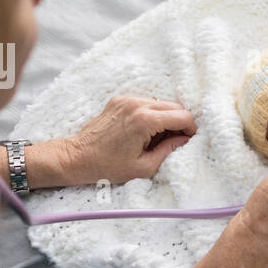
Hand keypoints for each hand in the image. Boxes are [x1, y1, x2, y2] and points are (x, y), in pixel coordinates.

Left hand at [62, 96, 196, 184]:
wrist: (77, 157)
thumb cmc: (108, 166)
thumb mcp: (144, 166)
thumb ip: (169, 150)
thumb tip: (184, 140)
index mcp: (145, 120)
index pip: (182, 116)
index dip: (191, 128)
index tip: (188, 139)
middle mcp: (136, 105)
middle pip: (174, 106)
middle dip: (180, 122)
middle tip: (175, 140)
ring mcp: (126, 100)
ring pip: (160, 103)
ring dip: (165, 118)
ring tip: (157, 138)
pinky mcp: (119, 101)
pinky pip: (145, 103)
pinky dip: (151, 114)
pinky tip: (144, 131)